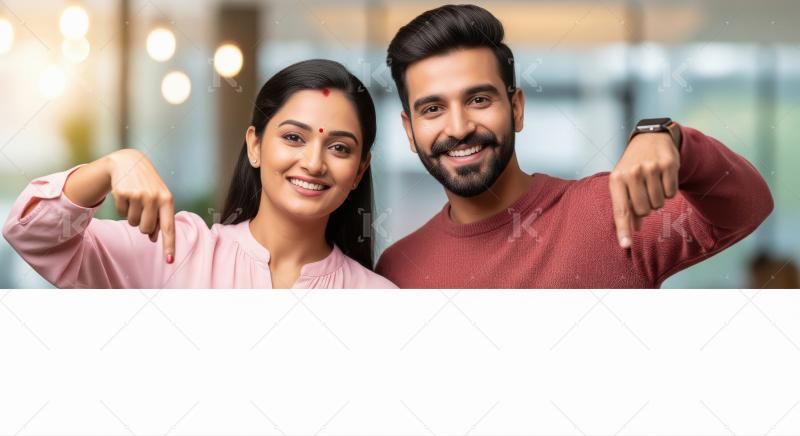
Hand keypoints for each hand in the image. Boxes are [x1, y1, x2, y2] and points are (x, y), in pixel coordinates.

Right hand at [105, 149, 175, 262]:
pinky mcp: (122, 192)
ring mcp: (138, 194)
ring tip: (135, 200)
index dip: (169, 245)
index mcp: (167, 200)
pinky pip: (121, 213)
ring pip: (132, 223)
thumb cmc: (148, 185)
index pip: (169, 227)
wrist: (129, 162)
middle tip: (143, 210)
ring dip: (132, 216)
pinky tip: (126, 195)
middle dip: (143, 225)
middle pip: (146, 229)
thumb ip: (159, 218)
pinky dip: (123, 208)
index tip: (169, 261)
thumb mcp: (159, 198)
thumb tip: (153, 238)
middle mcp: (154, 197)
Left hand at [609, 132, 679, 247]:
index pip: (621, 210)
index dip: (623, 229)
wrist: (650, 138)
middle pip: (644, 210)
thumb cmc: (633, 167)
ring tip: (652, 184)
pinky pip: (671, 193)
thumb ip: (626, 207)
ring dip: (658, 199)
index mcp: (617, 179)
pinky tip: (662, 178)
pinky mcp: (668, 164)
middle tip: (644, 194)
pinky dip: (668, 190)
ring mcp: (651, 167)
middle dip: (646, 208)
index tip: (626, 245)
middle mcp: (632, 173)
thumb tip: (633, 230)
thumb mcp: (623, 183)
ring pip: (659, 203)